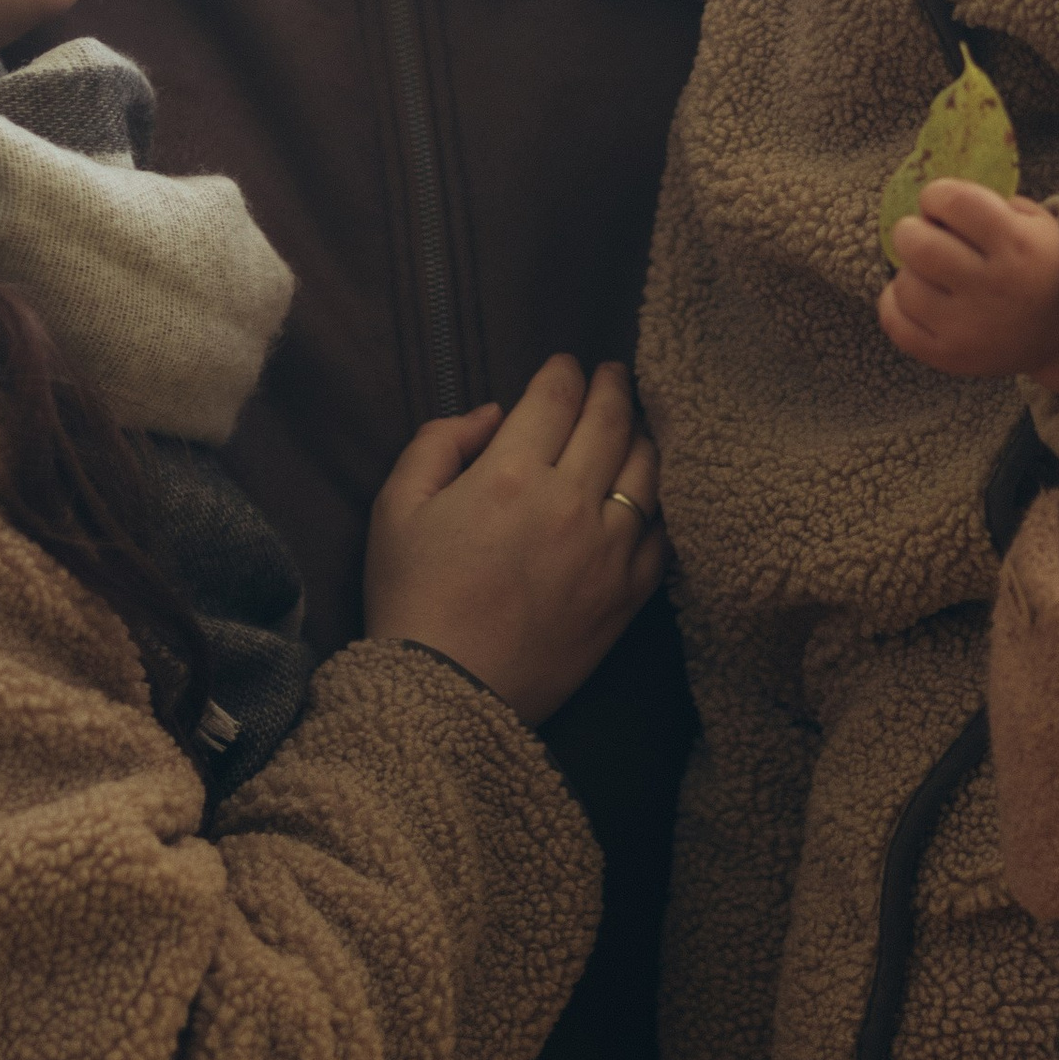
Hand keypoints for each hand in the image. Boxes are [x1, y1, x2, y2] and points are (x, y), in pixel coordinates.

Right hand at [363, 356, 664, 725]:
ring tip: (635, 422)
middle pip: (610, 421)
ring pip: (647, 469)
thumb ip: (438, 443)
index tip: (566, 365)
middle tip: (614, 373)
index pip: (555, 398)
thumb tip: (493, 416)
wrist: (446, 694)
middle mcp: (570, 503)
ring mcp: (608, 550)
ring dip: (643, 434)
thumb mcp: (396, 508)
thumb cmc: (412, 598)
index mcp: (511, 475)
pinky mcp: (628, 594)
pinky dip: (662, 501)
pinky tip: (652, 490)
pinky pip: (662, 533)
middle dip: (613, 386)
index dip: (564, 371)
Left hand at [878, 183, 1058, 385]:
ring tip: (929, 272)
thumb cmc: (1042, 266)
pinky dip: (895, 304)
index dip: (937, 195)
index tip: (940, 204)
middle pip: (918, 244)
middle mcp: (992, 286)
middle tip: (924, 235)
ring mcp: (968, 327)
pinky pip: (895, 323)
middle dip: (911, 230)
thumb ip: (989, 203)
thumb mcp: (1036, 223)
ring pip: (904, 285)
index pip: (954, 201)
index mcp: (1017, 244)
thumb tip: (932, 204)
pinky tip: (917, 297)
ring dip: (909, 271)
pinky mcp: (949, 356)